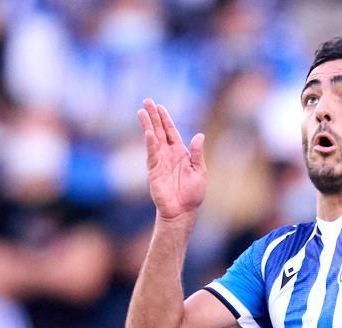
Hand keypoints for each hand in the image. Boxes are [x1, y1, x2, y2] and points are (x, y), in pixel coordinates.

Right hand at [139, 99, 205, 221]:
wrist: (182, 211)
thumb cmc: (192, 195)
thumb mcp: (200, 172)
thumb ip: (198, 154)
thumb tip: (199, 135)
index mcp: (181, 154)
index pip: (171, 132)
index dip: (166, 120)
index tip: (160, 107)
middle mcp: (168, 155)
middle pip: (159, 131)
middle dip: (153, 116)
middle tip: (147, 101)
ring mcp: (160, 161)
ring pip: (152, 139)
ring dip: (147, 125)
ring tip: (141, 111)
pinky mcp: (154, 170)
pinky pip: (152, 154)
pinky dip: (150, 143)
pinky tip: (148, 132)